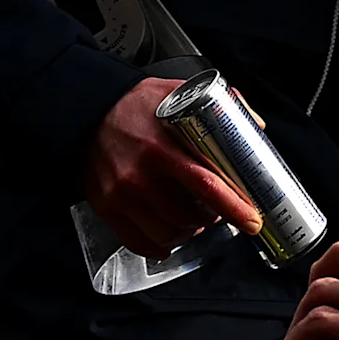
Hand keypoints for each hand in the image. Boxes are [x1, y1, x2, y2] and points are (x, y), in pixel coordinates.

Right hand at [82, 77, 261, 258]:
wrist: (84, 109)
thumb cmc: (132, 103)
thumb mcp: (176, 93)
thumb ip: (217, 106)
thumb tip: (254, 126)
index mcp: (161, 146)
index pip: (205, 184)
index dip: (233, 207)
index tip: (252, 220)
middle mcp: (140, 174)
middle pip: (188, 216)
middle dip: (211, 219)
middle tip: (216, 211)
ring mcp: (121, 195)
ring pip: (167, 233)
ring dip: (187, 232)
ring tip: (192, 220)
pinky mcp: (106, 208)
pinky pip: (138, 242)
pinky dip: (159, 246)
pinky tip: (168, 236)